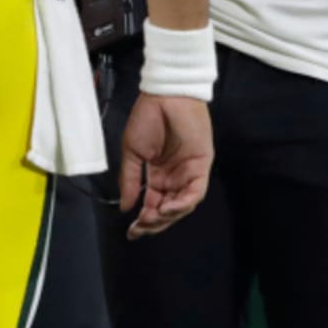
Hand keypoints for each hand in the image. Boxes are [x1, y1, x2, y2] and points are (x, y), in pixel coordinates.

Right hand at [119, 92, 212, 238]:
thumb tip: (125, 207)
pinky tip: (167, 208)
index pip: (153, 204)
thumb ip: (131, 179)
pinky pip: (195, 193)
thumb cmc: (148, 118)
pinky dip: (182, 204)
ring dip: (167, 216)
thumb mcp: (132, 151)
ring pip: (182, 205)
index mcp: (157, 174)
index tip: (131, 231)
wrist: (165, 96)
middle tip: (140, 228)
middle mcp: (174, 177)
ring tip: (151, 219)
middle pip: (167, 209)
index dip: (143, 220)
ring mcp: (189, 173)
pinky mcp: (201, 167)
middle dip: (154, 223)